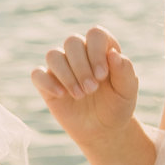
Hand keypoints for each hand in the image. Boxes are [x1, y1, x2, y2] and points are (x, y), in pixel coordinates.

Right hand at [32, 27, 139, 148]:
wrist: (103, 129)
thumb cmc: (117, 106)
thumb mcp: (127, 91)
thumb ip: (125, 71)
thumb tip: (113, 54)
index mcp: (101, 49)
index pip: (95, 35)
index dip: (97, 52)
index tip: (102, 76)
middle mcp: (80, 53)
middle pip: (72, 42)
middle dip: (81, 67)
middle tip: (91, 90)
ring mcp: (62, 67)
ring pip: (53, 55)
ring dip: (66, 75)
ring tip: (79, 95)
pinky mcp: (47, 83)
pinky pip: (37, 74)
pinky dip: (47, 83)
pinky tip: (62, 95)